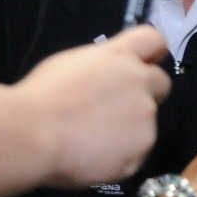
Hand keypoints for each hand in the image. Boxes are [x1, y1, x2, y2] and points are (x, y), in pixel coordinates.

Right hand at [18, 26, 171, 187]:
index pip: (154, 39)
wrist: (35, 133)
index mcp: (119, 56)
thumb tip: (105, 81)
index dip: (152, 52)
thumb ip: (99, 68)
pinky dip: (121, 155)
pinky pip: (137, 151)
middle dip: (146, 93)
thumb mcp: (69, 65)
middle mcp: (140, 82)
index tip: (144, 62)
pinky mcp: (143, 147)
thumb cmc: (41, 96)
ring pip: (146, 121)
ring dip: (130, 127)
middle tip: (117, 108)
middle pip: (161, 82)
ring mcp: (146, 116)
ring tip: (95, 140)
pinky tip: (96, 157)